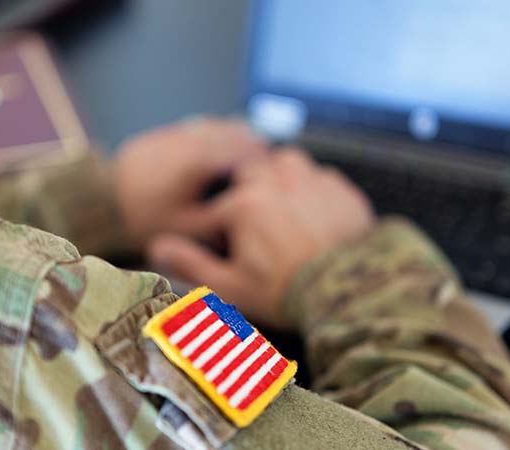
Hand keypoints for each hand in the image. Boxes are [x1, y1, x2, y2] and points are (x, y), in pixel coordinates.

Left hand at [113, 118, 268, 251]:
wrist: (99, 204)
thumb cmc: (144, 220)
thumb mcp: (188, 228)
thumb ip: (224, 217)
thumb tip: (251, 210)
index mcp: (198, 161)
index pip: (243, 151)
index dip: (264, 161)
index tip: (276, 171)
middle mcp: (188, 140)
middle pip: (232, 132)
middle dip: (252, 145)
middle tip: (268, 161)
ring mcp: (172, 134)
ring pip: (214, 126)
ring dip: (233, 137)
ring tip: (248, 152)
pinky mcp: (159, 137)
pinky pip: (195, 129)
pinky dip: (212, 136)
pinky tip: (218, 150)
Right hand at [148, 149, 374, 328]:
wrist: (352, 292)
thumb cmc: (286, 292)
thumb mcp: (231, 287)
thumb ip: (191, 264)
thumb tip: (156, 247)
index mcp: (244, 206)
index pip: (216, 211)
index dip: (216, 232)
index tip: (225, 250)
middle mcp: (276, 182)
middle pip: (249, 175)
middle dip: (245, 195)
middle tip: (253, 225)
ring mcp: (312, 181)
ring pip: (286, 162)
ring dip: (279, 177)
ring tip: (282, 206)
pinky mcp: (341, 189)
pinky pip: (320, 176)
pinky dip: (312, 188)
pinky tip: (314, 213)